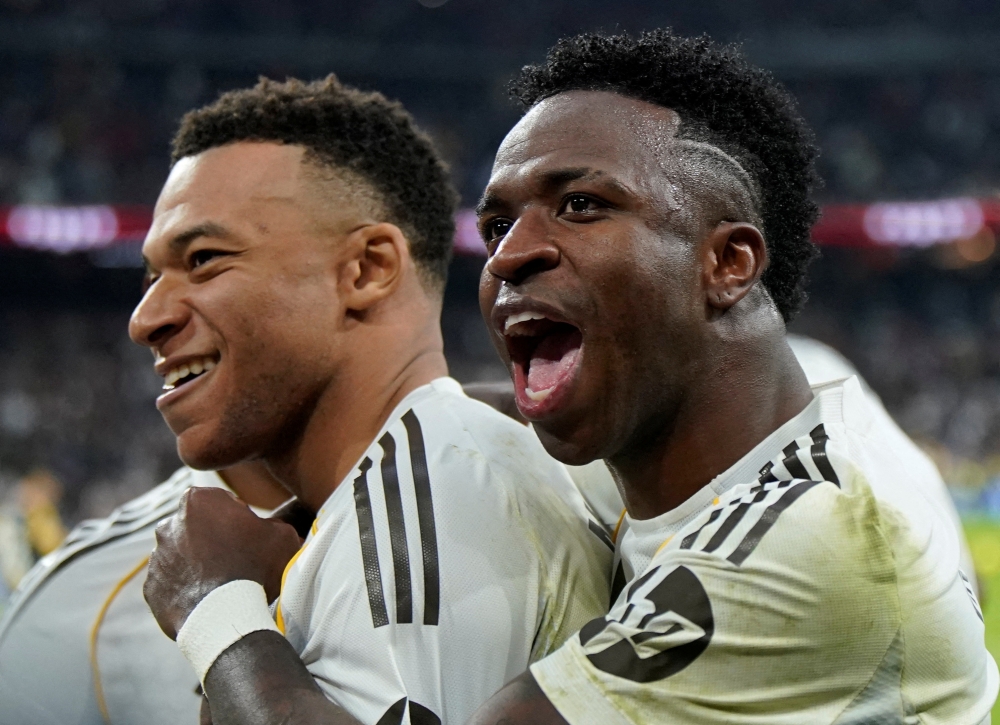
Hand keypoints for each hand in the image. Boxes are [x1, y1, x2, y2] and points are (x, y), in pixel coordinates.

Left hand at [144, 486, 302, 639]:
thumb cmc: (255, 569)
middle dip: (213, 538)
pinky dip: (187, 588)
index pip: (222, 501)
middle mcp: (169, 524)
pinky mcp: (151, 588)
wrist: (227, 618)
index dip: (239, 518)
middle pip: (198, 527)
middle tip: (238, 560)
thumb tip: (272, 528)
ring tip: (223, 584)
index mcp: (198, 500)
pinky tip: (208, 599)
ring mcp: (157, 557)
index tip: (250, 536)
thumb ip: (275, 522)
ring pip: (182, 555)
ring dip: (199, 564)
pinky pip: (172, 583)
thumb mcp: (283, 535)